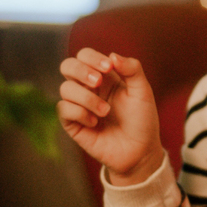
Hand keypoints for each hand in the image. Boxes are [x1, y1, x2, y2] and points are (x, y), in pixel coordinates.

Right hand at [58, 49, 165, 184]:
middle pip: (67, 66)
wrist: (140, 151)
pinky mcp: (72, 123)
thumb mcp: (143, 91)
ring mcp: (79, 105)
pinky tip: (95, 123)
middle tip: (98, 82)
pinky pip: (63, 109)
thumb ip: (132, 69)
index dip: (92, 57)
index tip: (109, 67)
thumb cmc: (142, 120)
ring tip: (105, 111)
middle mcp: (88, 88)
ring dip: (87, 98)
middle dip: (81, 70)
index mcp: (104, 76)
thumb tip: (112, 55)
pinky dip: (80, 113)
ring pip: (65, 88)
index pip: (85, 55)